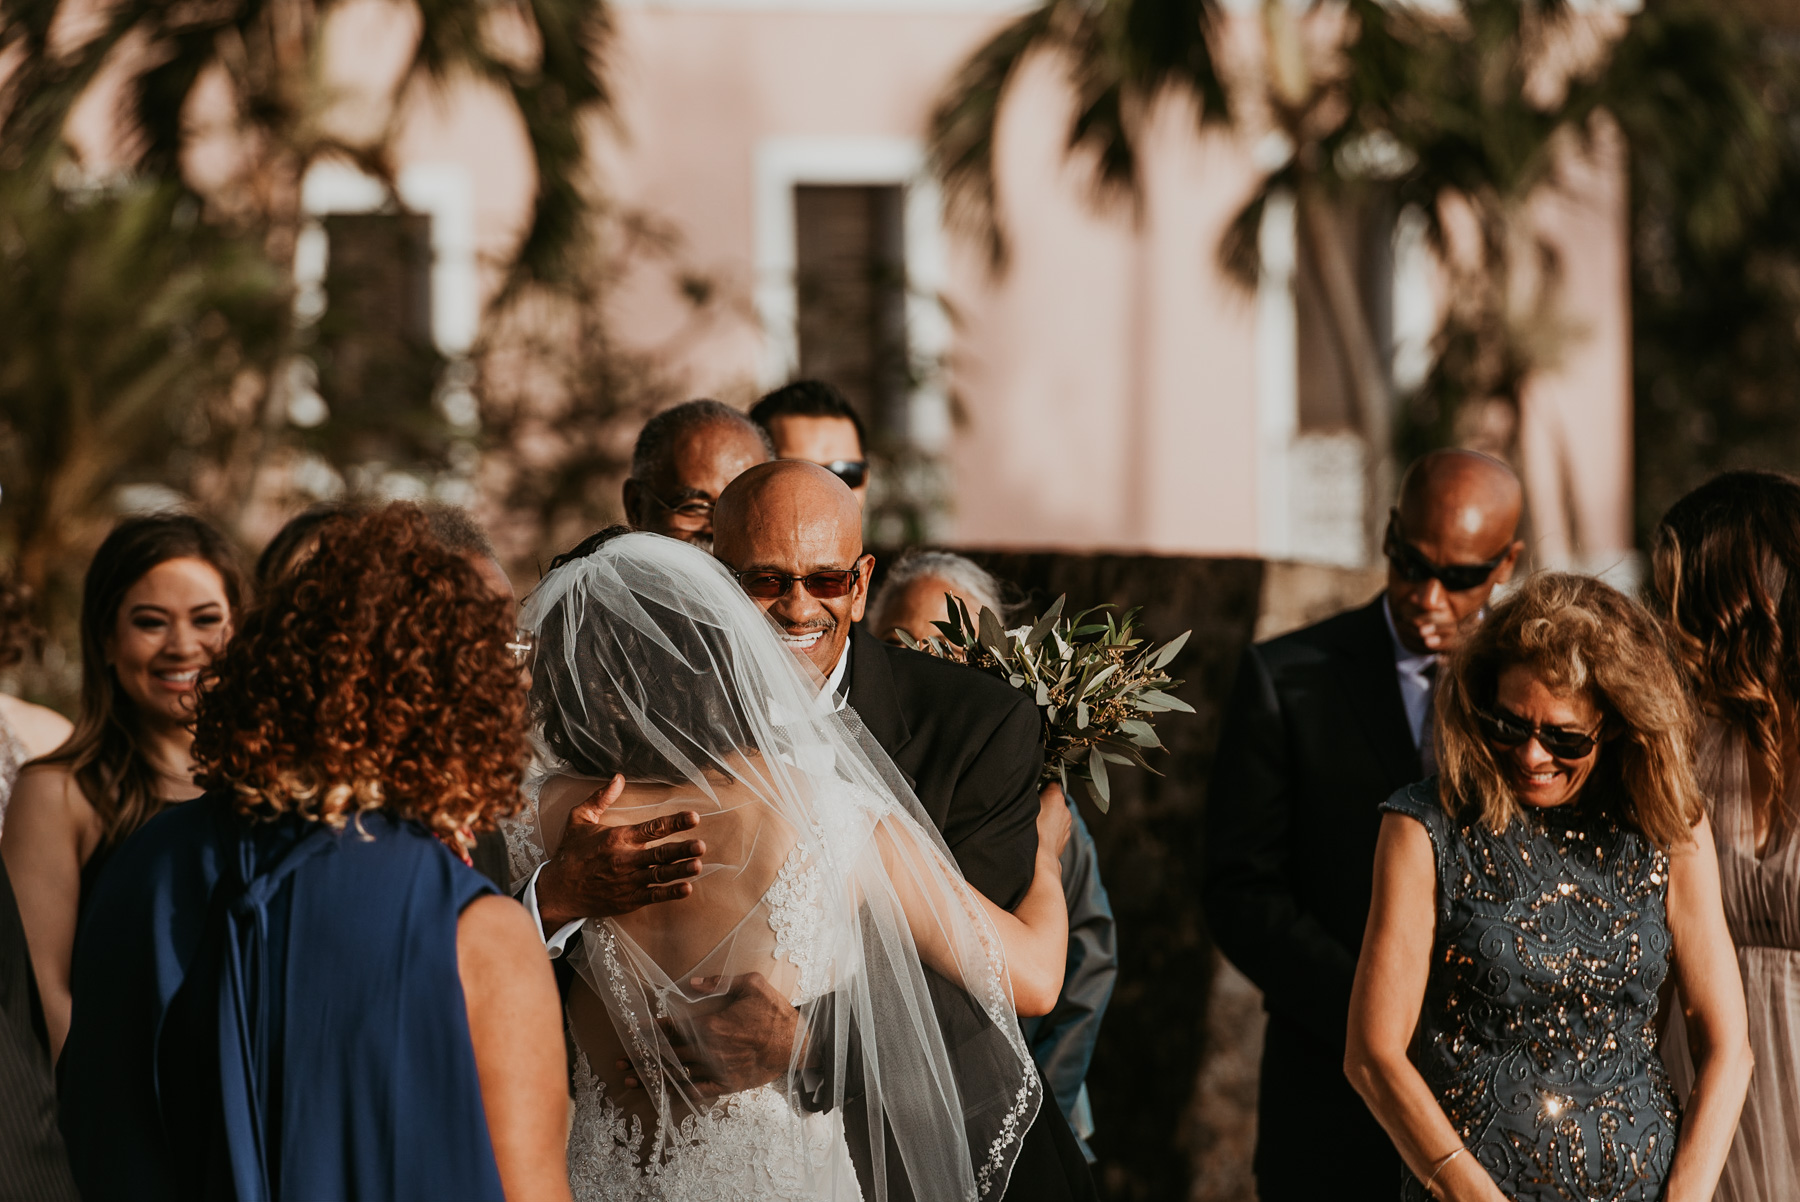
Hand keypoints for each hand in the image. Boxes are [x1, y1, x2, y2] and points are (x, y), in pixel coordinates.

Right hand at [536, 775, 705, 926]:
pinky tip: (686, 888)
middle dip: (682, 849)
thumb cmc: (570, 853)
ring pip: (659, 875)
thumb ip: (600, 798)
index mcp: (617, 838)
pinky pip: (653, 895)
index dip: (674, 822)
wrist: (557, 890)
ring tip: (698, 865)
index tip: (693, 817)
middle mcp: (625, 859)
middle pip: (659, 854)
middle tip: (701, 845)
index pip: (652, 828)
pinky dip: (670, 893)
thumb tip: (618, 777)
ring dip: (680, 870)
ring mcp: (628, 881)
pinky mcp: (628, 900)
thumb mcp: (579, 819)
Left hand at [619, 972, 798, 1099]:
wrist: (796, 1045)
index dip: (649, 1031)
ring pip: (678, 1073)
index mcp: (711, 1025)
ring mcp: (717, 1069)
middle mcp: (709, 1050)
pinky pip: (698, 1089)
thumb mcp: (751, 984)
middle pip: (668, 1053)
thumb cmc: (774, 1012)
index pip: (672, 1028)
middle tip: (619, 1061)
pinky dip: (679, 1090)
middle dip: (641, 1056)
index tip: (630, 1032)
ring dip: (652, 1076)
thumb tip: (693, 981)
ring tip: (629, 1080)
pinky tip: (665, 1090)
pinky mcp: (727, 1084)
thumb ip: (720, 982)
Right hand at [1037, 783, 1072, 865]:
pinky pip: (1058, 828)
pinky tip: (1041, 834)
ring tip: (1036, 825)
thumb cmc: (1033, 832)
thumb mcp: (1026, 807)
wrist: (1041, 857)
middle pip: (1055, 800)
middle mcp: (1065, 809)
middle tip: (1033, 810)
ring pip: (1057, 815)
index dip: (1043, 787)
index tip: (1037, 792)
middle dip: (1046, 803)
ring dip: (1049, 817)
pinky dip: (1051, 829)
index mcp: (1056, 797)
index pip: (1052, 784)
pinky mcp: (1066, 836)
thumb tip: (1032, 793)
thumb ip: (1032, 796)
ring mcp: (1067, 824)